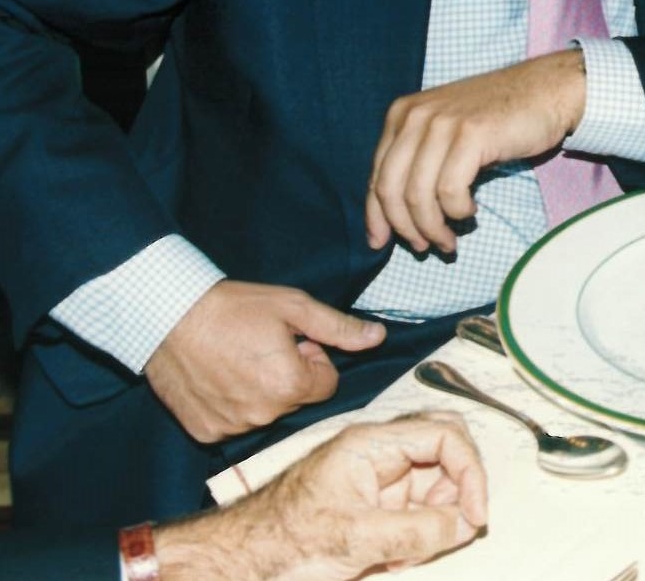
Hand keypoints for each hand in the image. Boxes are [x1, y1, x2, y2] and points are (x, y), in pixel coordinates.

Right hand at [146, 281, 385, 443]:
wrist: (168, 318)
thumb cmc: (235, 307)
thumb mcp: (294, 307)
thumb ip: (339, 328)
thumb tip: (378, 337)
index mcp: (291, 387)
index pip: (327, 384)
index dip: (313, 359)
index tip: (290, 341)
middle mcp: (263, 416)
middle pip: (297, 400)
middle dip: (288, 375)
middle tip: (261, 346)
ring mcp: (231, 428)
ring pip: (266, 412)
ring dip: (260, 391)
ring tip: (236, 358)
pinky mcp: (205, 432)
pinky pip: (235, 423)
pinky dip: (231, 404)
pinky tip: (217, 377)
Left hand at [153, 413, 487, 580]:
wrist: (236, 566)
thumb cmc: (282, 545)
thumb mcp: (356, 540)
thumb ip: (418, 531)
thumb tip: (467, 524)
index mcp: (373, 444)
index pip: (445, 433)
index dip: (471, 471)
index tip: (476, 514)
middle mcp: (378, 453)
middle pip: (444, 454)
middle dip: (454, 494)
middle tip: (452, 530)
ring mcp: (375, 480)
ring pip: (431, 490)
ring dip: (430, 525)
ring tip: (401, 558)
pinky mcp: (369, 507)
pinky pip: (410, 515)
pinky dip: (412, 540)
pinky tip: (387, 562)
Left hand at [365, 50, 587, 255]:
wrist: (547, 89)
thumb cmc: (500, 116)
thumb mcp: (447, 131)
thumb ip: (419, 160)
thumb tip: (396, 213)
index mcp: (403, 114)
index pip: (376, 176)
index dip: (376, 216)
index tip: (380, 243)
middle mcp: (416, 115)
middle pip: (391, 189)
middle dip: (404, 227)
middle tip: (424, 247)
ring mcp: (443, 122)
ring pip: (418, 194)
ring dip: (432, 227)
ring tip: (449, 240)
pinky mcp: (471, 134)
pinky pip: (449, 189)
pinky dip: (457, 210)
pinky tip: (470, 211)